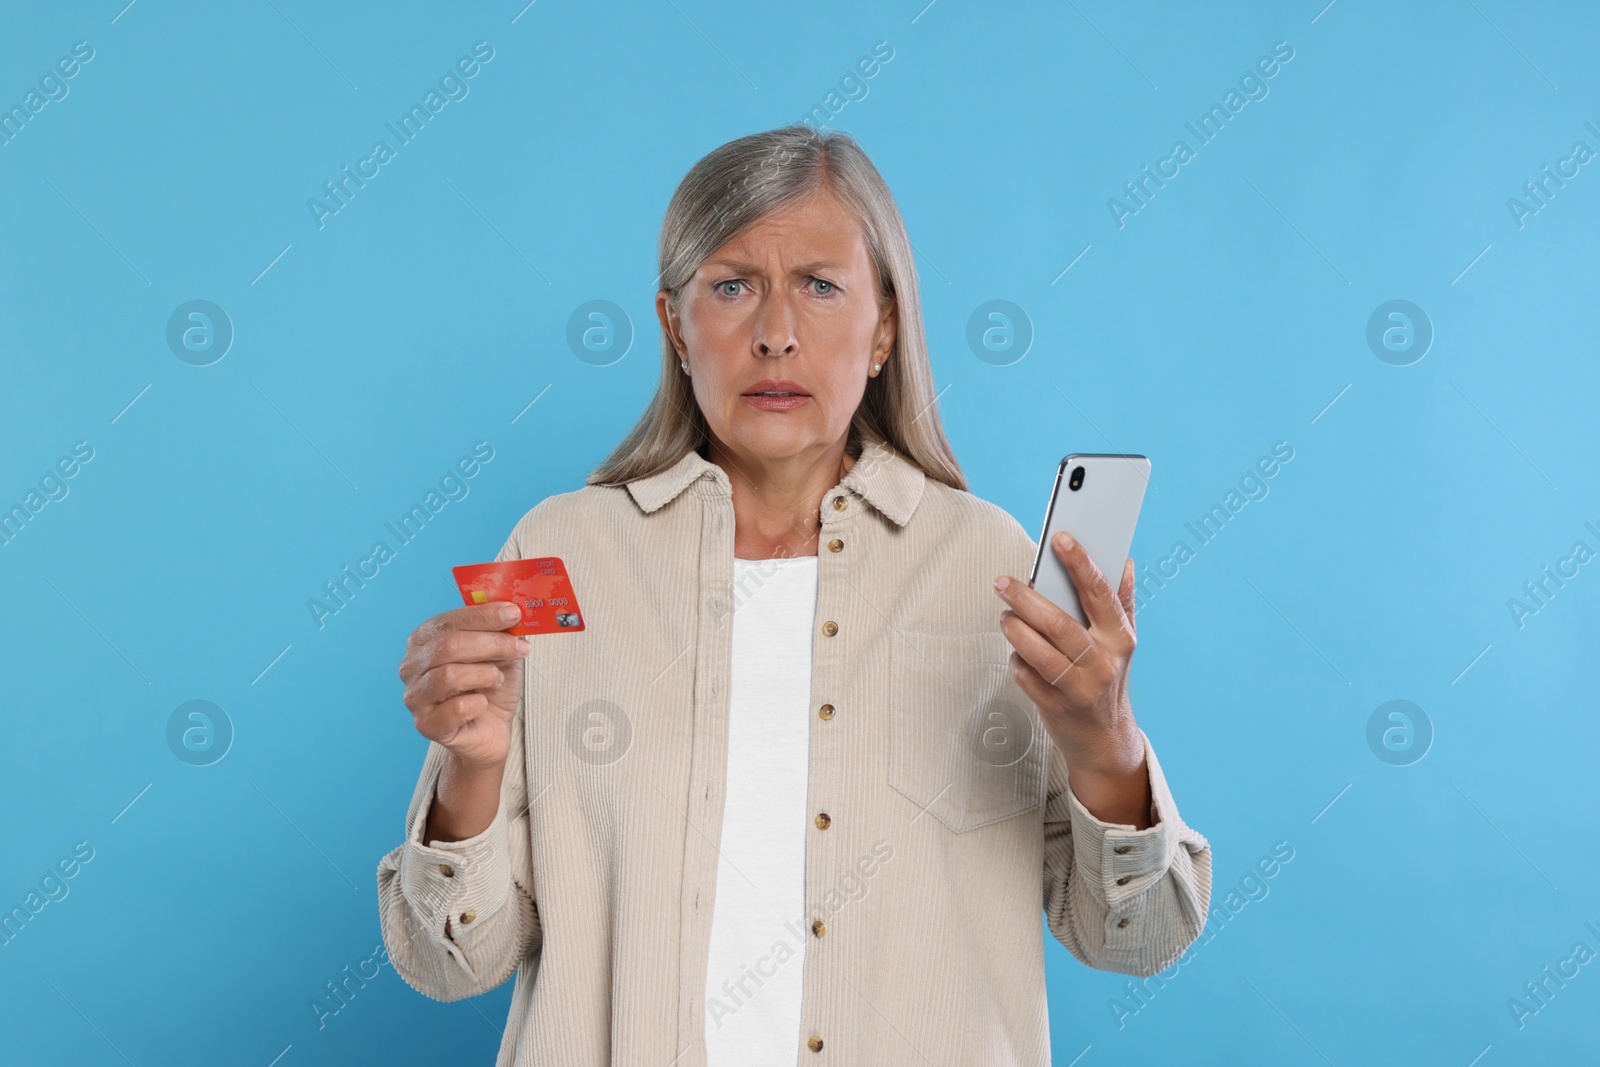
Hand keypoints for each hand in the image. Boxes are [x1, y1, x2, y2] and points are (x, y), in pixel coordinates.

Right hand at [399, 602, 531, 771]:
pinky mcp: (427, 725)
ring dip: (486, 674)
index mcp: (424, 640)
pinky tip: (483, 703)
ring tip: (498, 679)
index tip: (513, 613)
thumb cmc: (490, 686)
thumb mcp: (500, 653)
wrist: (491, 730)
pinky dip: (479, 703)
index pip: (449, 621)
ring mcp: (415, 697)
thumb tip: (513, 611)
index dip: (483, 616)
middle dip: (491, 644)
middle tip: (519, 648)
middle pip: (448, 646)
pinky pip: (457, 709)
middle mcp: (412, 666)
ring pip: (450, 675)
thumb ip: (501, 631)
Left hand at [994, 532, 1150, 823]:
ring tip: (1005, 615)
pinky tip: (1014, 650)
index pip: (1100, 593)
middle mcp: (1102, 662)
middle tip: (1003, 582)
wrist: (1105, 738)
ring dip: (1015, 629)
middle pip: (1060, 624)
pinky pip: (1026, 675)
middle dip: (1027, 599)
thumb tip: (1124, 561)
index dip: (1080, 563)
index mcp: (1120, 638)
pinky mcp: (1055, 706)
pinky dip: (1015, 659)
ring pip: (1039, 651)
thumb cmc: (1108, 679)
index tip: (1060, 538)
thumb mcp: (1123, 642)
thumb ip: (1122, 601)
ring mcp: (1079, 687)